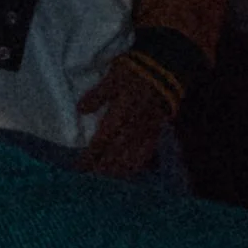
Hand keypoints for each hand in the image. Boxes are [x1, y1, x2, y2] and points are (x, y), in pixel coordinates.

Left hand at [79, 56, 173, 178]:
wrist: (167, 68)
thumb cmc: (136, 71)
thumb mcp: (113, 77)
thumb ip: (98, 95)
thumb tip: (81, 109)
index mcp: (119, 116)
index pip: (101, 142)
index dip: (90, 156)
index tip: (80, 167)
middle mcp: (132, 128)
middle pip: (115, 155)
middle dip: (103, 168)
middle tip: (91, 179)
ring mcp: (146, 131)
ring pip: (132, 157)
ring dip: (119, 169)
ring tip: (109, 179)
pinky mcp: (156, 130)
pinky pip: (147, 152)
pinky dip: (139, 163)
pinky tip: (133, 169)